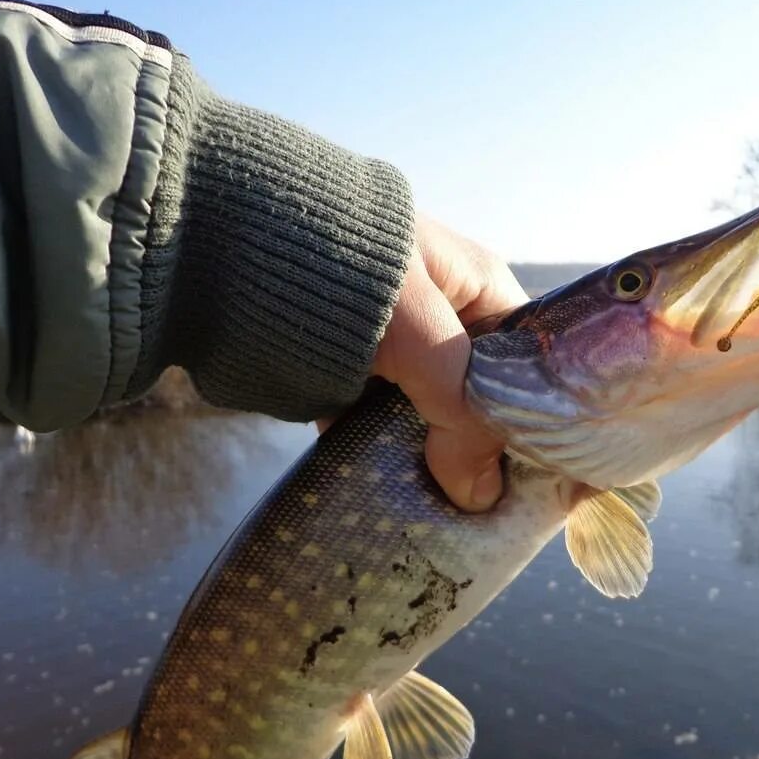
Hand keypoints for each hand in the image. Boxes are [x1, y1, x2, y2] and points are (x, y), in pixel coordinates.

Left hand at [367, 215, 527, 511]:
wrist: (224, 246)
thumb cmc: (342, 269)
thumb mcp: (420, 332)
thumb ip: (461, 411)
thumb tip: (481, 495)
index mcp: (480, 287)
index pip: (530, 362)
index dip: (535, 419)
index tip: (530, 479)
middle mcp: (445, 318)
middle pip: (481, 399)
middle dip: (478, 451)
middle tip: (482, 509)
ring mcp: (397, 349)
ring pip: (430, 419)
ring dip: (428, 461)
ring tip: (439, 513)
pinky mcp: (353, 376)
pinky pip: (381, 426)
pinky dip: (382, 456)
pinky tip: (389, 494)